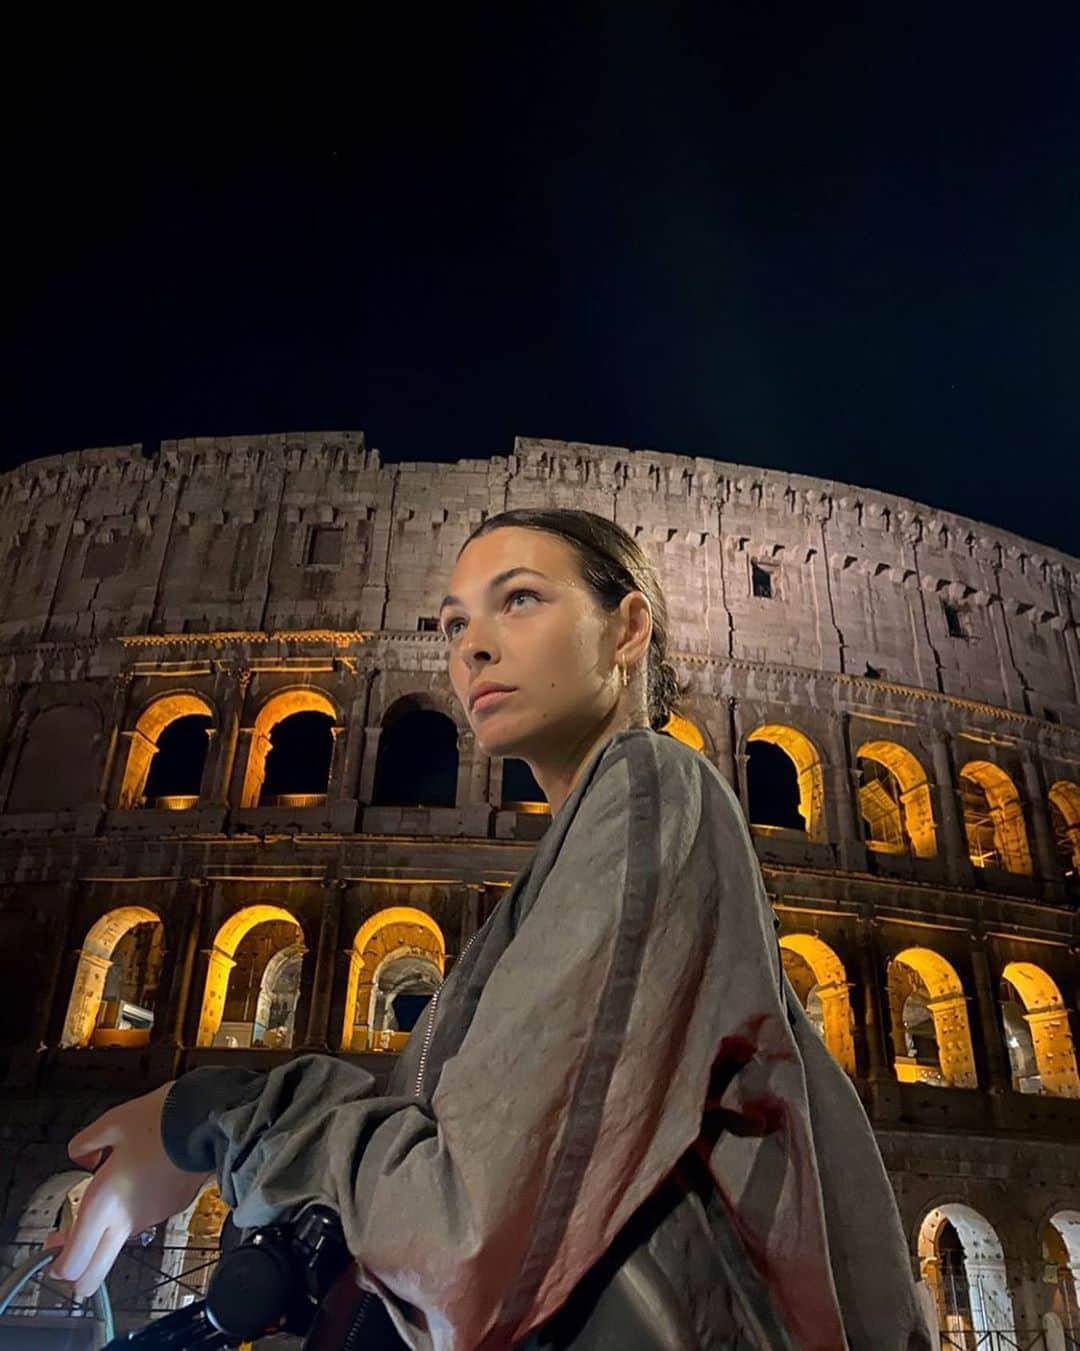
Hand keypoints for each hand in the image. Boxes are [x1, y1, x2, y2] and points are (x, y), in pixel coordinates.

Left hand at [45, 1080, 212, 1298]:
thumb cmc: (159, 1120)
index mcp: (104, 1203)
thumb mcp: (111, 1122)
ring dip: (108, 1232)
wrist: (207, 1120)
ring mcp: (152, 1217)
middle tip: (69, 1258)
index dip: (59, 1264)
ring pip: (120, 1241)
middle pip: (94, 1274)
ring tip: (110, 1195)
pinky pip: (145, 1217)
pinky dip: (137, 1208)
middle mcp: (126, 1220)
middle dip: (79, 1276)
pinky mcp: (172, 1208)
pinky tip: (142, 1178)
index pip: (73, 1262)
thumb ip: (85, 1143)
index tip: (53, 1247)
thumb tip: (82, 1155)